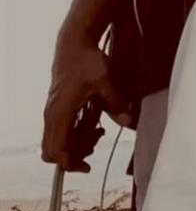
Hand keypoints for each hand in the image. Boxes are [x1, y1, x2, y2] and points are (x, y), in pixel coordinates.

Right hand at [41, 38, 131, 171]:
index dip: (69, 163)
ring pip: (58, 141)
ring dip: (78, 143)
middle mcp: (52, 115)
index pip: (56, 150)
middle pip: (54, 149)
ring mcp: (53, 112)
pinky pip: (63, 130)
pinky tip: (95, 124)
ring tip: (99, 132)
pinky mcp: (59, 108)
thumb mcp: (105, 81)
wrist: (75, 44)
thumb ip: (116, 103)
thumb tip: (128, 122)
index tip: (87, 166)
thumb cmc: (87, 61)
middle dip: (74, 154)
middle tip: (97, 143)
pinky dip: (77, 133)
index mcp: (59, 113)